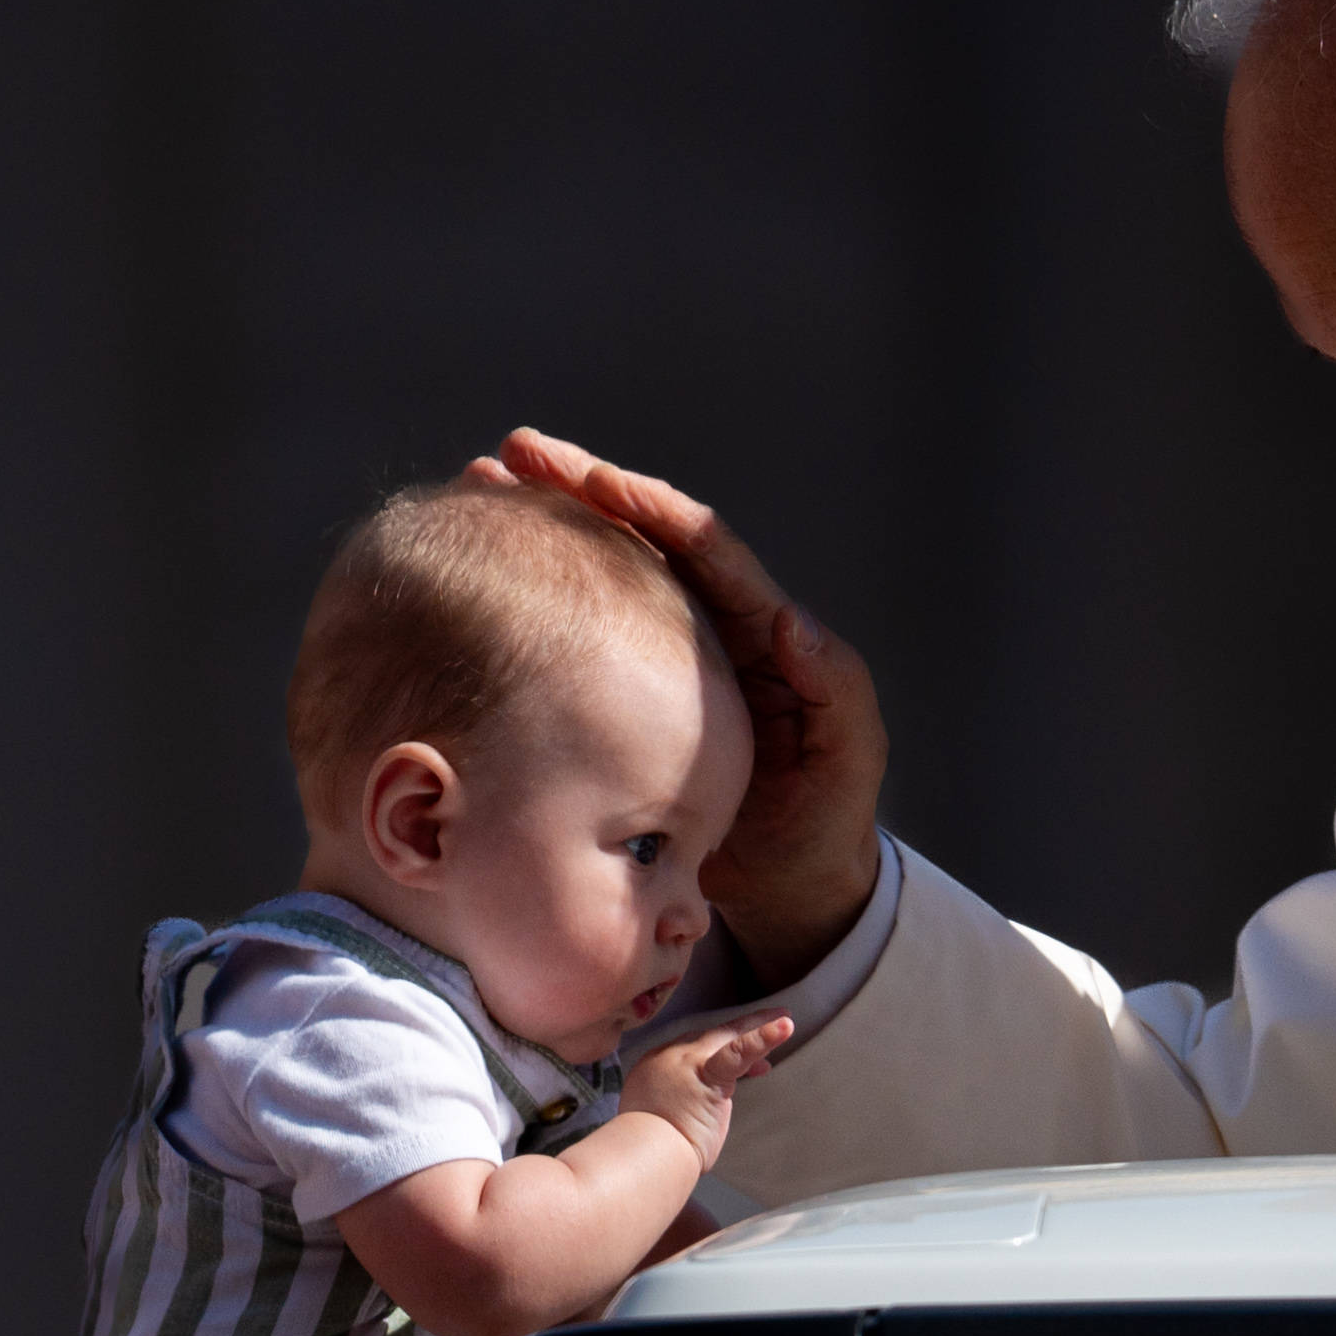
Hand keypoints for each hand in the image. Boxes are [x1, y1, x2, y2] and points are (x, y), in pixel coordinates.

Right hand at [474, 428, 887, 983]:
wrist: (788, 882)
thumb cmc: (828, 816)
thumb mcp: (850, 751)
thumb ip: (834, 687)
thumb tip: (791, 625)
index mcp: (762, 630)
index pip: (704, 550)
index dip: (651, 509)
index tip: (594, 478)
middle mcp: (712, 629)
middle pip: (643, 541)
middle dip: (582, 491)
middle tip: (514, 453)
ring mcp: (667, 659)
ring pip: (606, 573)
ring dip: (551, 526)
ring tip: (485, 484)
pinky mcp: (632, 695)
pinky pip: (586, 629)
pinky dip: (542, 595)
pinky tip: (487, 572)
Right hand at [622, 1010, 794, 1174]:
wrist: (643, 1157)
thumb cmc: (649, 1149)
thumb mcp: (655, 1115)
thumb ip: (678, 1102)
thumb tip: (694, 1111)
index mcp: (655, 1065)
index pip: (695, 1049)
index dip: (722, 1050)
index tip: (749, 1062)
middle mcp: (670, 1056)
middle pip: (713, 1037)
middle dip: (745, 1029)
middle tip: (775, 1021)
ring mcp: (689, 1062)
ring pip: (730, 1040)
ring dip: (760, 1029)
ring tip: (785, 1021)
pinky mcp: (710, 1075)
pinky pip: (740, 1050)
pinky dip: (765, 1036)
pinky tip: (785, 1025)